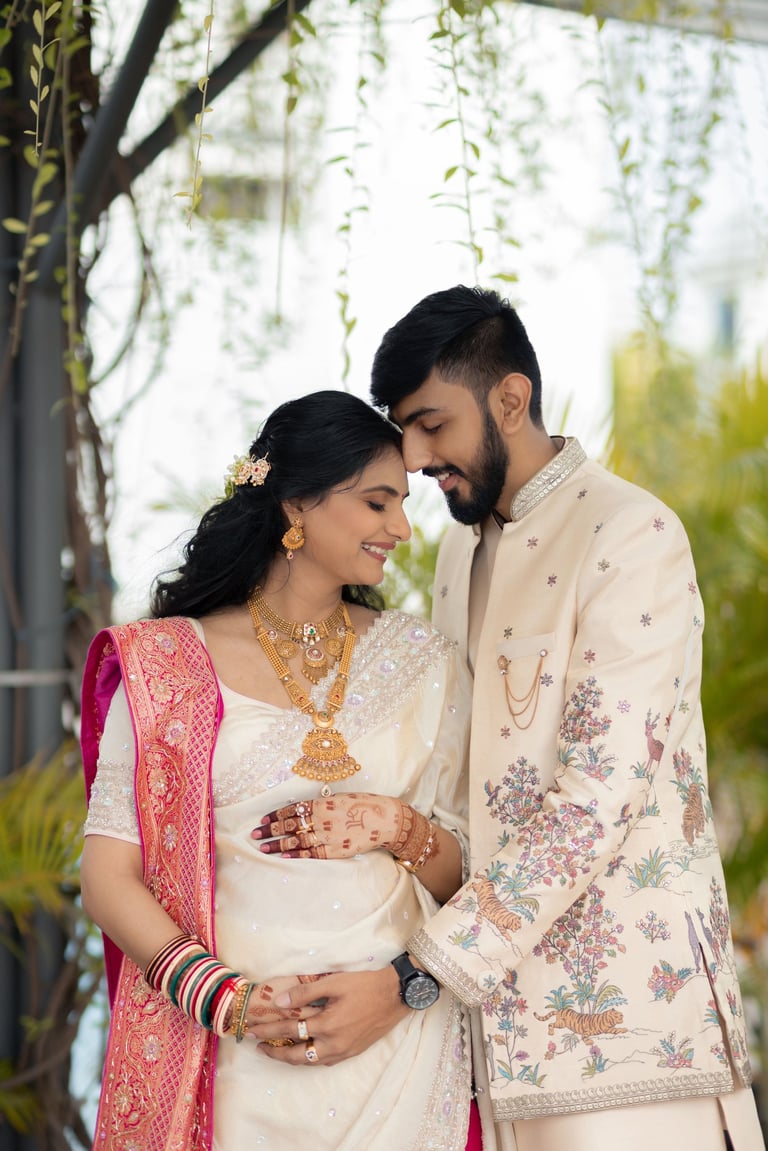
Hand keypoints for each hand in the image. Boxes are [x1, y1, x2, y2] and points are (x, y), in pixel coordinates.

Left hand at [249, 967, 407, 1065]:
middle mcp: (334, 1045)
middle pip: (296, 1055)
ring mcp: (344, 1051)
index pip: (289, 1031)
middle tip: (258, 1046)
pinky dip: (309, 1058)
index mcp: (327, 1026)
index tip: (251, 1029)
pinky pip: (325, 1061)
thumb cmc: (365, 985)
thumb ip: (305, 993)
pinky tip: (304, 1050)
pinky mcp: (353, 1052)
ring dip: (291, 1058)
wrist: (396, 995)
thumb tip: (280, 1002)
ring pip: (310, 1062)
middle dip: (274, 1052)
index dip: (268, 1030)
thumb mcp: (333, 983)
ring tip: (277, 1051)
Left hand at [251, 793, 405, 859]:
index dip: (275, 815)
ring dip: (278, 844)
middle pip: (289, 825)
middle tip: (254, 834)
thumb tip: (306, 808)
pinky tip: (283, 856)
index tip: (262, 820)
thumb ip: (322, 804)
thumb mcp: (339, 798)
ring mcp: (326, 835)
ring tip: (263, 847)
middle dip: (270, 830)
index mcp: (321, 803)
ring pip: (296, 840)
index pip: (292, 809)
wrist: (384, 819)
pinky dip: (296, 854)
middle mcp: (320, 818)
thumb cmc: (363, 805)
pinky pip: (311, 853)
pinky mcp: (334, 850)